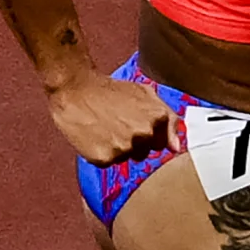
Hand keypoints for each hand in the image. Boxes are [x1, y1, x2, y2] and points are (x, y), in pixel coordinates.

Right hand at [48, 73, 170, 166]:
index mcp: (157, 118)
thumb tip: (176, 148)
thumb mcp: (144, 93)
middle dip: (131, 142)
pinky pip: (106, 162)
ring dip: (115, 148)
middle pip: (143, 153)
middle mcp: (144, 134)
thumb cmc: (108, 89)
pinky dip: (99, 152)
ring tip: (102, 128)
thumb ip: (168, 119)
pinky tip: (92, 135)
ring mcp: (124, 147)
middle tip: (113, 123)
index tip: (130, 123)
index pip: (160, 144)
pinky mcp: (104, 158)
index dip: (145, 135)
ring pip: (124, 158)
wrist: (73, 87)